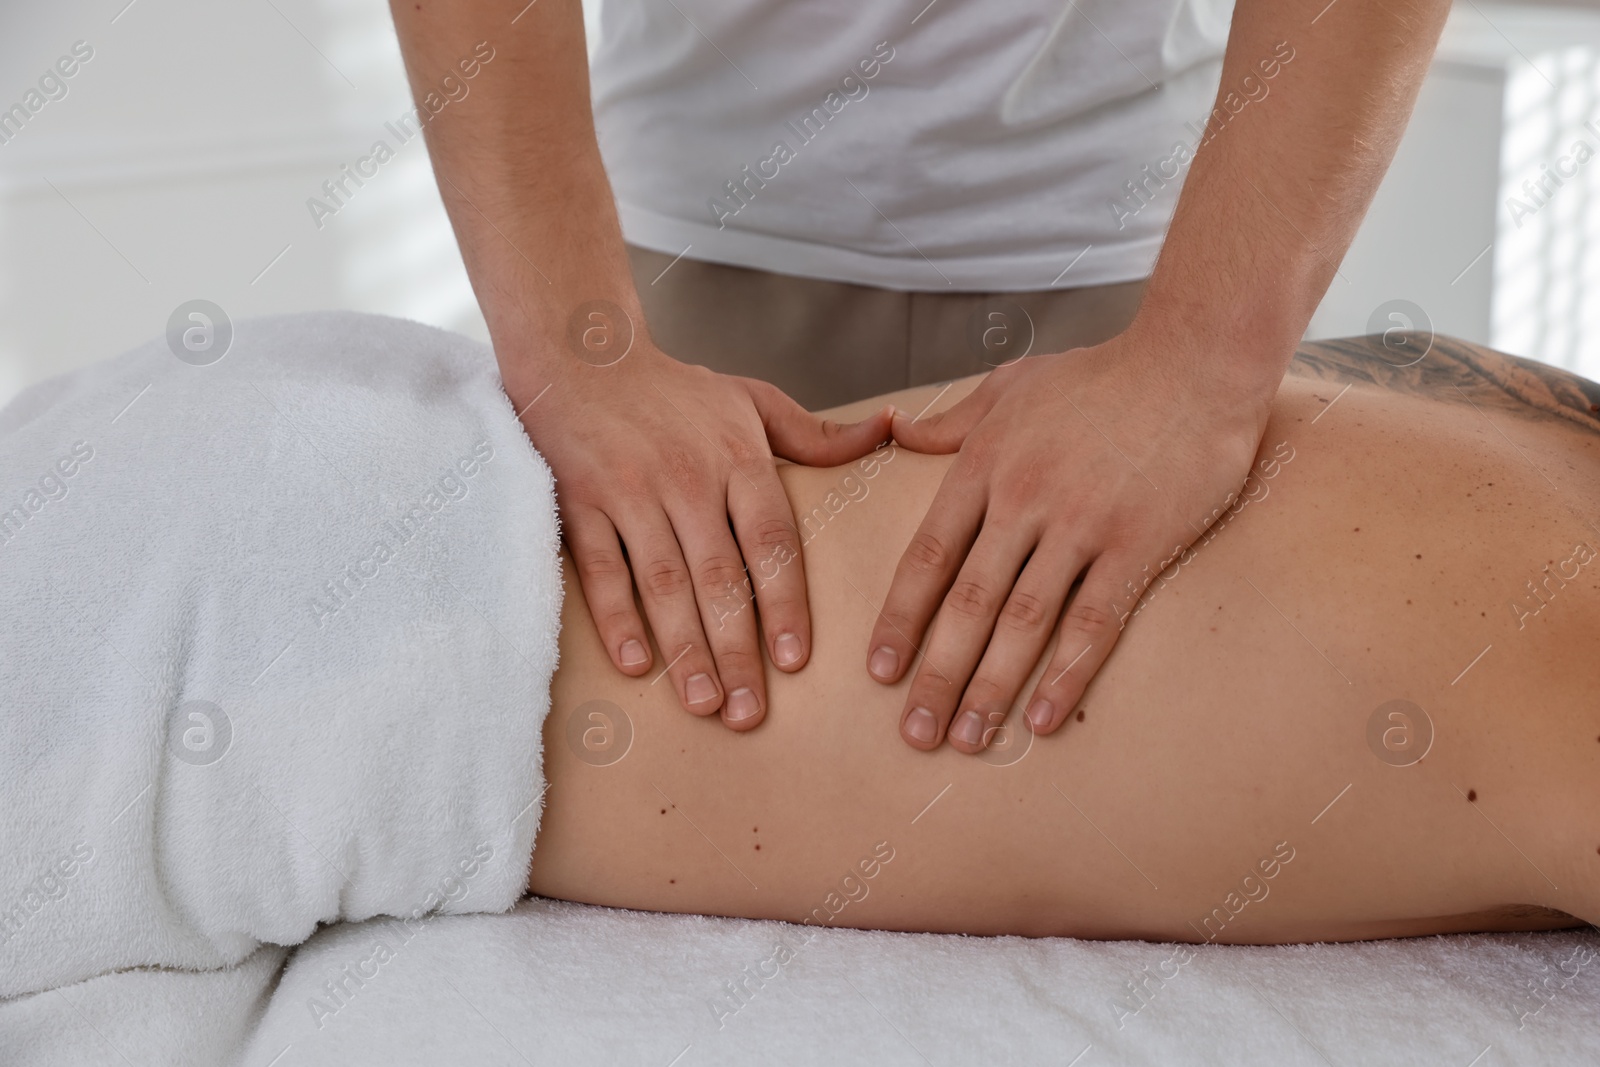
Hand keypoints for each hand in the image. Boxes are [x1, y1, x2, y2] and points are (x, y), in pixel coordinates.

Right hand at [512, 342, 892, 729]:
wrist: (582, 355)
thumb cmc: (675, 390)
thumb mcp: (751, 399)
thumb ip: (816, 435)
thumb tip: (888, 431)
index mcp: (737, 456)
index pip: (771, 540)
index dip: (785, 602)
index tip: (796, 661)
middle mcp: (687, 477)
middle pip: (719, 575)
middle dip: (737, 649)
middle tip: (752, 713)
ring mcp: (630, 490)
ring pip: (662, 581)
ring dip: (684, 648)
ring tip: (705, 702)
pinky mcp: (580, 501)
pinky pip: (600, 569)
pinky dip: (617, 617)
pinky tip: (637, 666)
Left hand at [868, 328, 1276, 751]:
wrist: (1195, 361)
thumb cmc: (1102, 374)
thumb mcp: (1012, 385)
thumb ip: (953, 422)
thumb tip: (896, 432)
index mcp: (984, 466)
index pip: (927, 557)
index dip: (900, 620)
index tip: (879, 671)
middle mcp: (1023, 501)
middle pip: (967, 604)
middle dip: (935, 675)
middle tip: (912, 733)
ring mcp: (1080, 525)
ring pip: (1022, 623)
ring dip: (989, 688)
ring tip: (967, 740)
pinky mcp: (1137, 545)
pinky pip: (1093, 622)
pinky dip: (1065, 674)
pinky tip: (1042, 719)